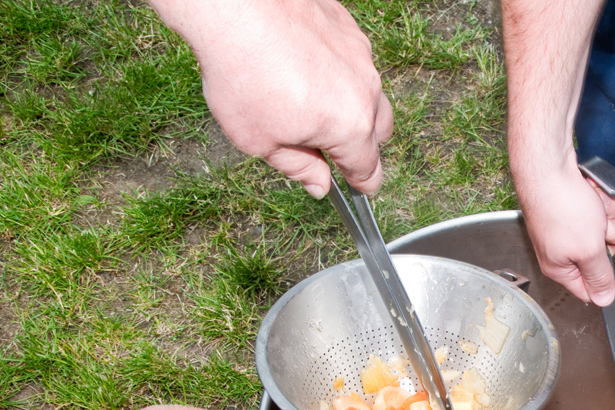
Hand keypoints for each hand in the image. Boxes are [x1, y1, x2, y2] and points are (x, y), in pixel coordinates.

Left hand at [153, 0, 392, 195]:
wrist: (234, 8)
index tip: (360, 187)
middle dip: (362, 144)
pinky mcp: (346, 26)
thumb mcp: (261, 141)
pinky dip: (337, 70)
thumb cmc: (243, 74)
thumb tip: (319, 185)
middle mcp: (365, 90)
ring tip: (312, 102)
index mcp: (350, 128)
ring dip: (350, 104)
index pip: (369, 168)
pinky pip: (353, 58)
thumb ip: (299, 167)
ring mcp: (360, 54)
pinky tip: (304, 67)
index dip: (364, 183)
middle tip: (332, 148)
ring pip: (368, 91)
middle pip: (380, 130)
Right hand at [518, 162, 614, 306]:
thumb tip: (604, 300)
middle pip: (603, 257)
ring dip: (607, 218)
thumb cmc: (561, 208)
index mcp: (560, 268)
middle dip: (610, 240)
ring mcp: (570, 227)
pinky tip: (592, 194)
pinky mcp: (575, 208)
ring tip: (594, 207)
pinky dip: (601, 203)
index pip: (591, 291)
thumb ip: (599, 277)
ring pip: (605, 231)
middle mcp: (563, 250)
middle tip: (603, 229)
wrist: (549, 167)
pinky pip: (600, 212)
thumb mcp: (588, 251)